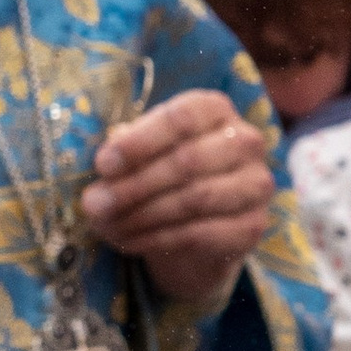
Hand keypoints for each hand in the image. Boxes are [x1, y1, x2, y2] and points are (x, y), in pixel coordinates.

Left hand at [79, 87, 272, 308]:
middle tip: (94, 205)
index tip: (102, 164)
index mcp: (215, 109)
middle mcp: (245, 141)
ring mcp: (255, 184)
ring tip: (106, 225)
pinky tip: (129, 241)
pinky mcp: (252, 225)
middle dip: (133, 185)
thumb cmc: (163, 172)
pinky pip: (200, 233)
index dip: (139, 141)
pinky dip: (157, 239)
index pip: (181, 117)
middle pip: (187, 161)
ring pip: (193, 199)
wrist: (197, 223)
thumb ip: (125, 150)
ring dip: (141, 216)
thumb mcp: (142, 151)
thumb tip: (104, 168)